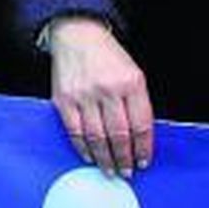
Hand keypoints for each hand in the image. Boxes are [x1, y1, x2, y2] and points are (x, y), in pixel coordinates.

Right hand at [49, 16, 153, 177]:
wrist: (78, 35)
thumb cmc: (109, 58)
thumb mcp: (133, 74)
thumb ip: (138, 104)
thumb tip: (139, 140)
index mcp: (131, 83)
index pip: (141, 125)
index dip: (143, 148)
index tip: (144, 162)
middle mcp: (108, 89)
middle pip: (120, 135)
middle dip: (125, 159)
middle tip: (127, 172)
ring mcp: (84, 95)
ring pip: (97, 138)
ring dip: (105, 159)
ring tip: (110, 170)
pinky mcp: (64, 99)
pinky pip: (75, 132)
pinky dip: (83, 148)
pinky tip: (89, 156)